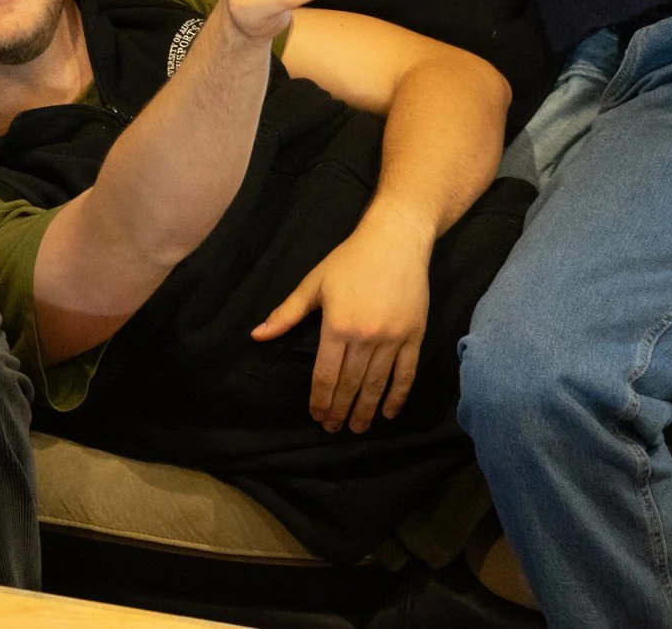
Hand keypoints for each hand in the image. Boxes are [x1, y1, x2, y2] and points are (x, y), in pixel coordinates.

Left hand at [251, 215, 430, 430]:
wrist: (395, 241)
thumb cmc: (350, 260)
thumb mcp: (314, 283)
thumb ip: (287, 313)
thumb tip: (258, 335)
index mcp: (336, 326)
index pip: (325, 374)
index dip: (320, 399)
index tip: (317, 416)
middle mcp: (365, 337)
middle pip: (350, 384)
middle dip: (340, 410)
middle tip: (334, 429)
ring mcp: (392, 339)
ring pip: (376, 384)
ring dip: (366, 410)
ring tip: (358, 428)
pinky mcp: (414, 336)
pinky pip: (406, 374)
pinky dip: (397, 396)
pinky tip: (388, 412)